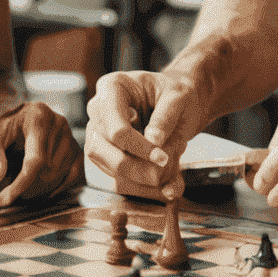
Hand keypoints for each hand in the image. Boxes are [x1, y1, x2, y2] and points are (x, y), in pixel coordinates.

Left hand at [0, 101, 83, 207]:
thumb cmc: (4, 130)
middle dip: (26, 185)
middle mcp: (59, 123)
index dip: (18, 185)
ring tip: (22, 179)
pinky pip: (73, 175)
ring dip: (40, 185)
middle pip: (47, 170)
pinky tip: (44, 189)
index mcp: (38, 116)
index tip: (1, 200)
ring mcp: (70, 136)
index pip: (35, 159)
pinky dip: (59, 186)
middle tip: (7, 187)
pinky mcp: (77, 147)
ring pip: (58, 175)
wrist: (17, 121)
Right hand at [85, 70, 207, 200]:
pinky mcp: (106, 156)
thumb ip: (166, 116)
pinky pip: (119, 181)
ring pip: (109, 170)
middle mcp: (99, 112)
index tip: (162, 158)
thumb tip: (154, 140)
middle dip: (136, 169)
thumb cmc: (174, 93)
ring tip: (170, 174)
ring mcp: (99, 135)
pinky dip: (145, 188)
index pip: (115, 128)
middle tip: (165, 171)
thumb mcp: (178, 95)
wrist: (175, 103)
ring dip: (141, 181)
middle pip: (103, 151)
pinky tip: (167, 185)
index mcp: (112, 88)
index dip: (139, 147)